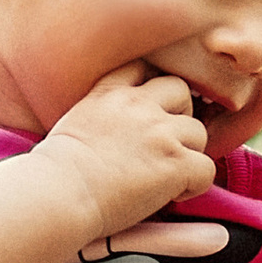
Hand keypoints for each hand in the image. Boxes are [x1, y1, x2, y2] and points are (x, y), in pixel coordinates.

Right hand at [39, 65, 215, 246]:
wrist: (57, 195)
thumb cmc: (54, 173)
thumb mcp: (73, 123)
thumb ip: (100, 113)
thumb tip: (117, 132)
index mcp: (109, 93)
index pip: (144, 68)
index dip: (155, 90)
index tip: (151, 114)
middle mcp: (137, 105)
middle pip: (181, 92)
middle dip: (180, 117)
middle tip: (166, 147)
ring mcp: (159, 132)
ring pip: (199, 132)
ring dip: (189, 154)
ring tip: (168, 176)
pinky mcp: (175, 162)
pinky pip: (206, 168)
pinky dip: (196, 184)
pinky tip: (172, 194)